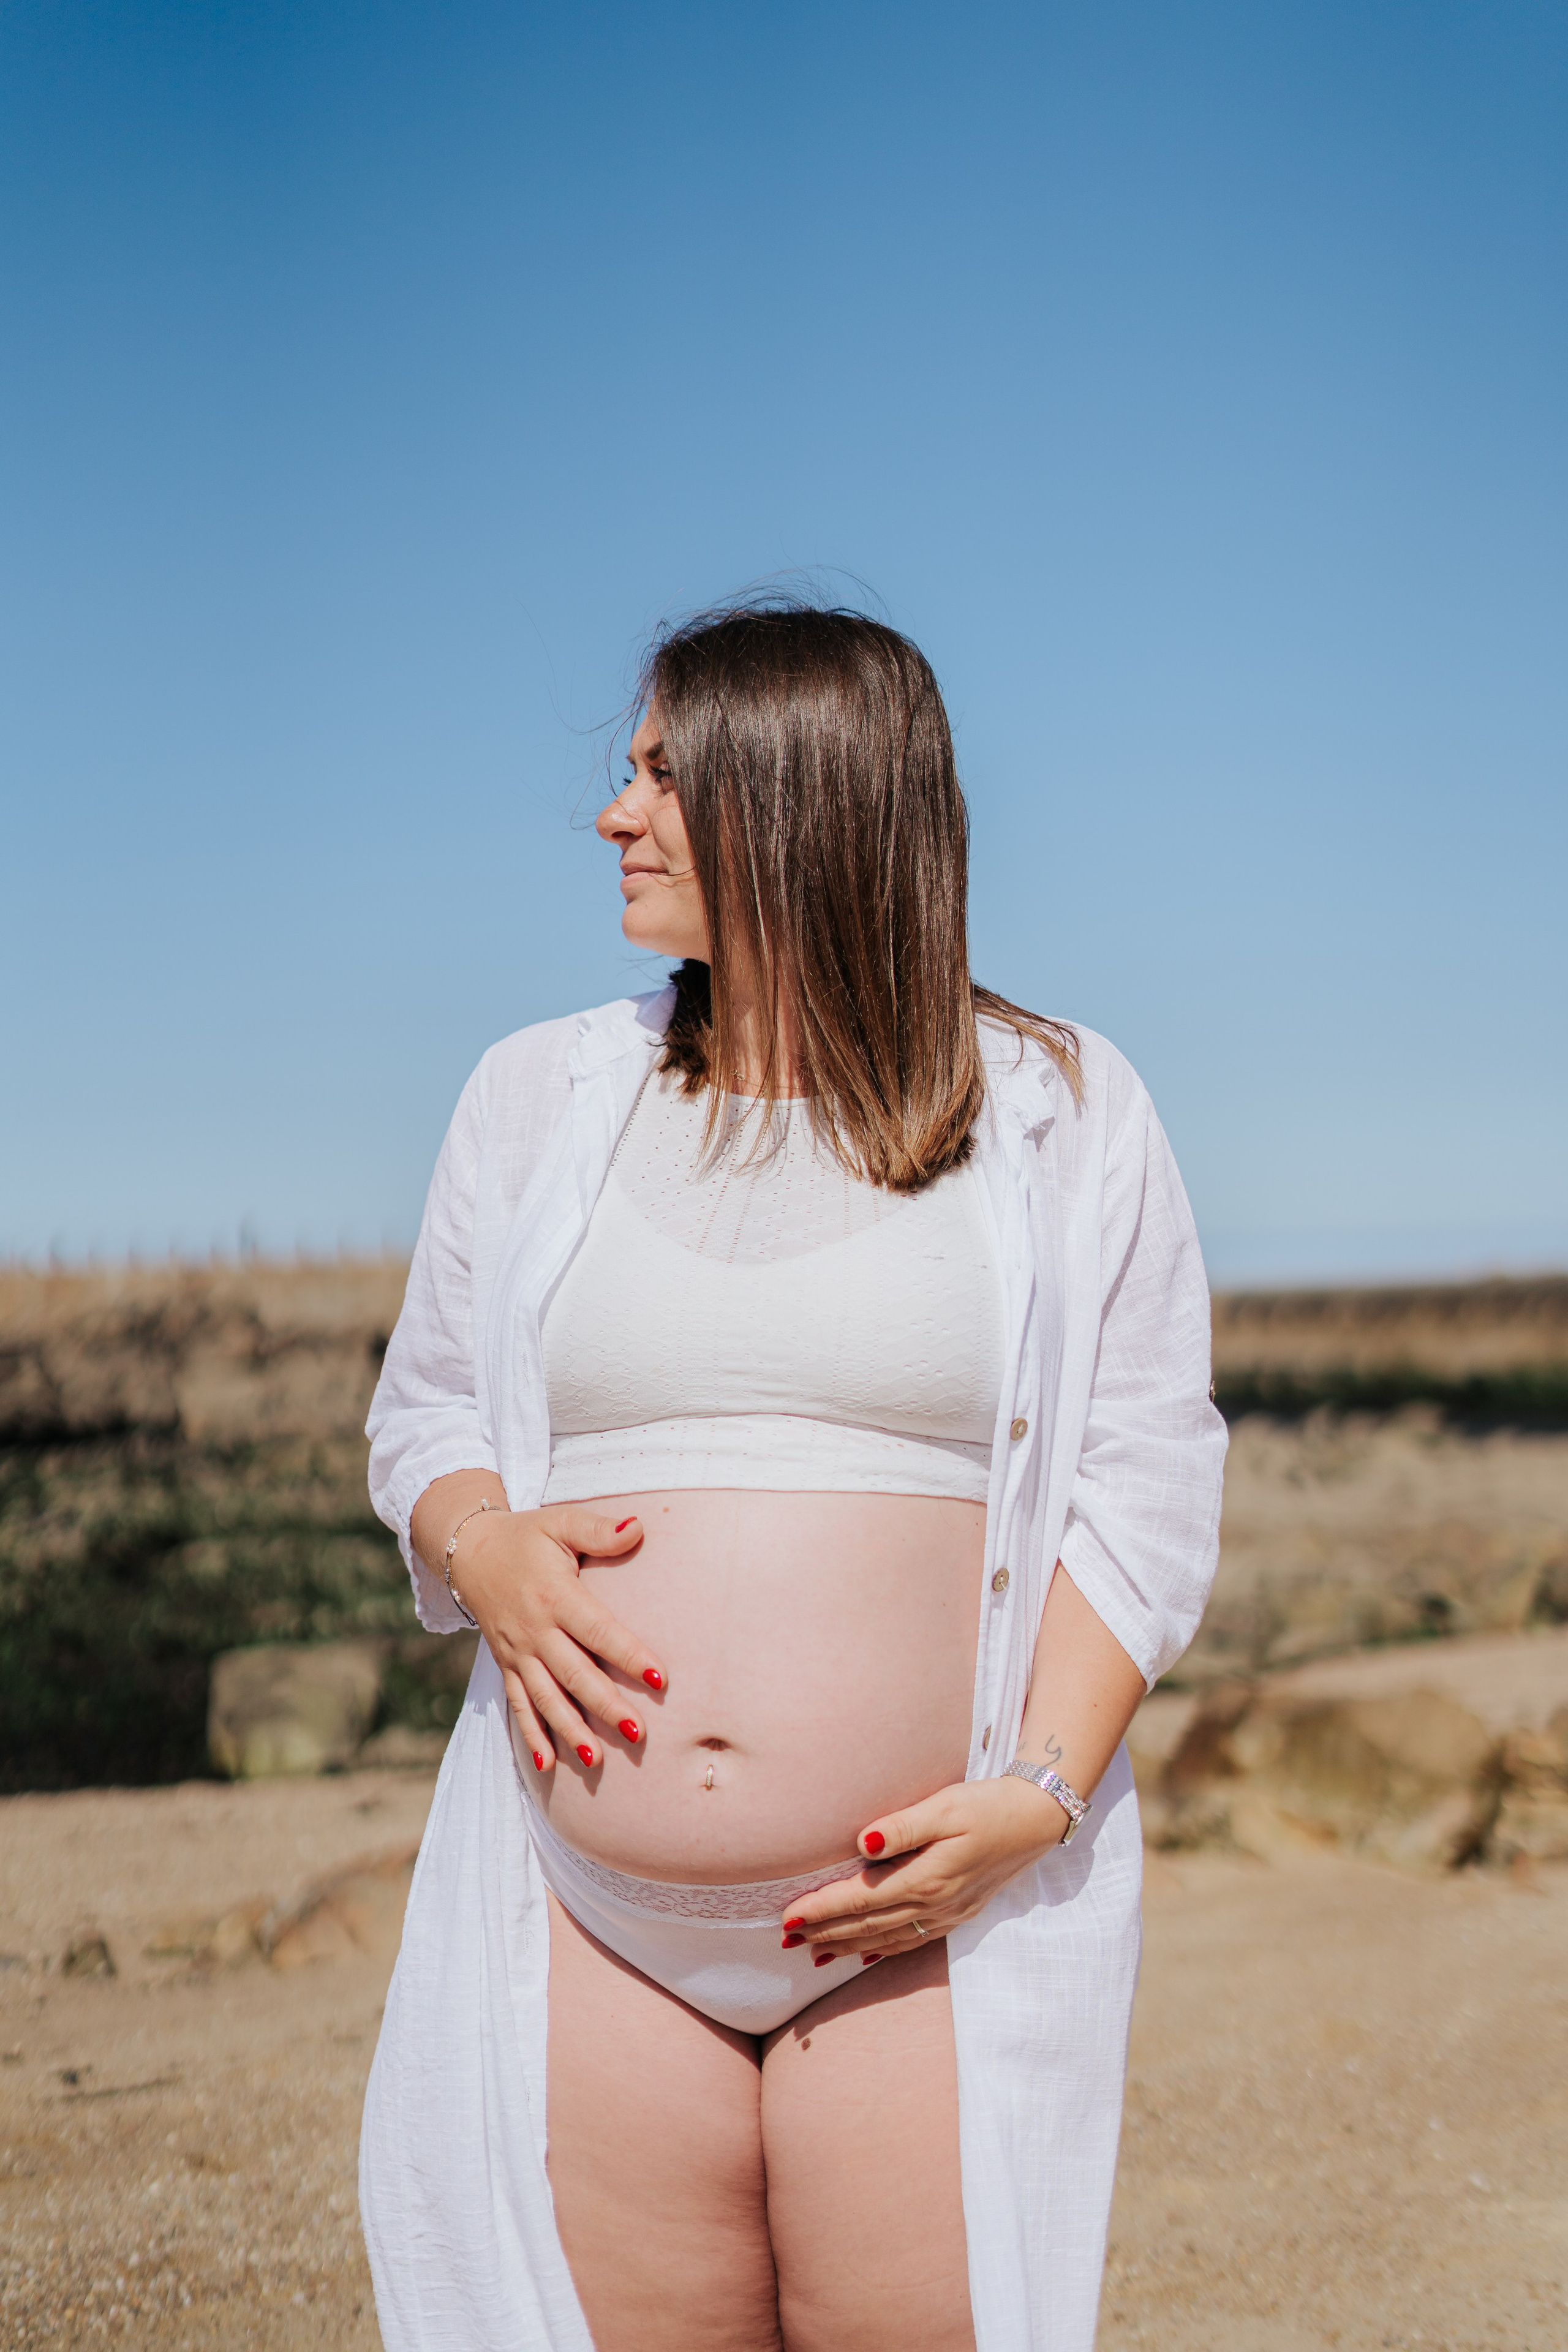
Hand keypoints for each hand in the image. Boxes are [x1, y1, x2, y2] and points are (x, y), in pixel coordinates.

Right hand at [441, 1501, 664, 1772]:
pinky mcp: (506, 1665)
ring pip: (545, 1698)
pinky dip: (531, 1736)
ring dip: (570, 1730)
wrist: (469, 1551)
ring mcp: (518, 1651)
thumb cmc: (527, 1536)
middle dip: (605, 1705)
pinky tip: (548, 1765)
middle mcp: (535, 1629)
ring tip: (596, 1759)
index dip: (627, 1654)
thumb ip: (599, 1530)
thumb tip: (639, 1527)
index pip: (597, 1630)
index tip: (659, 1677)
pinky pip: (518, 1704)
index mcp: (555, 1594)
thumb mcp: (561, 1523)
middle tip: (637, 1733)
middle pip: (574, 1673)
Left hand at [782, 1778, 1068, 1964]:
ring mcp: (947, 1914)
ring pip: (886, 1938)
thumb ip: (902, 1827)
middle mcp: (934, 1904)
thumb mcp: (945, 1806)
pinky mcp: (958, 1913)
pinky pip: (911, 1941)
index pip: (860, 1900)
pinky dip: (882, 1950)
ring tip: (812, 1953)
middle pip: (867, 1925)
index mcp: (926, 1879)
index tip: (788, 1917)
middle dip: (824, 1933)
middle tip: (785, 1940)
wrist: (1037, 1819)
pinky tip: (866, 1955)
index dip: (822, 1909)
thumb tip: (862, 1843)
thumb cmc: (988, 1805)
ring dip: (848, 1947)